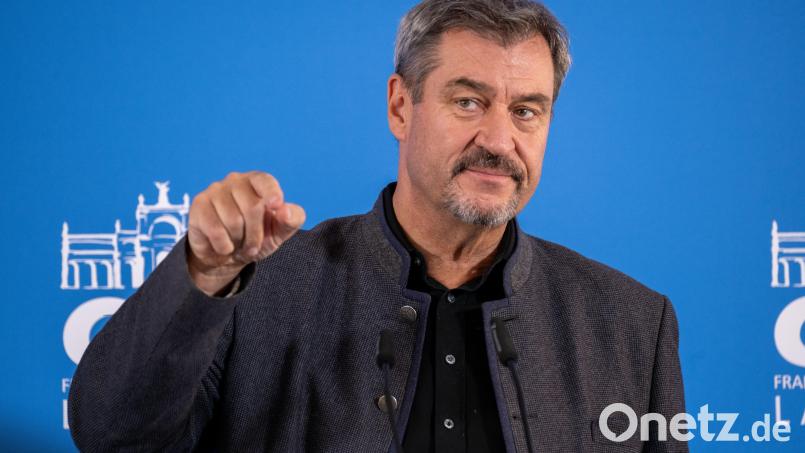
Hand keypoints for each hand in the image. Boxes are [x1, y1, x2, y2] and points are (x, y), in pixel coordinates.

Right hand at [186, 171, 305, 295]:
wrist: (227, 255)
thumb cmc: (257, 237)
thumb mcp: (280, 231)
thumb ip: (292, 219)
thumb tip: (284, 210)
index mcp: (257, 182)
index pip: (265, 181)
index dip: (272, 193)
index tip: (276, 206)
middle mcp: (235, 181)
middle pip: (252, 207)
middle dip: (256, 234)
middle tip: (254, 245)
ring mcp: (215, 191)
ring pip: (233, 220)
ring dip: (239, 241)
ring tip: (238, 244)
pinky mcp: (199, 206)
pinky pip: (215, 230)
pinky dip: (224, 246)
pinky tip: (224, 246)